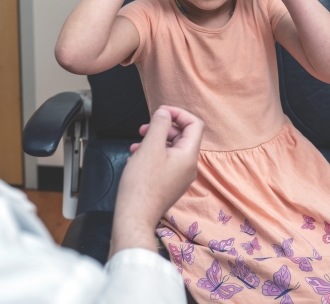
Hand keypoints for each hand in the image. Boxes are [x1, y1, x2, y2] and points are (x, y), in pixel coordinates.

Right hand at [110, 106, 203, 256]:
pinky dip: (152, 154)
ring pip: (171, 149)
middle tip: (144, 128)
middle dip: (162, 127)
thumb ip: (160, 125)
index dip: (178, 113)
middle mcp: (189, 166)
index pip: (194, 124)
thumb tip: (165, 113)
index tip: (160, 112)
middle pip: (182, 135)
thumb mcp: (150, 146)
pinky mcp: (169, 185)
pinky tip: (136, 158)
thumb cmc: (142, 184)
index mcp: (189, 155)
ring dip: (154, 141)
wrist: (135, 216)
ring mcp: (180, 177)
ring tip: (136, 144)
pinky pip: (165, 162)